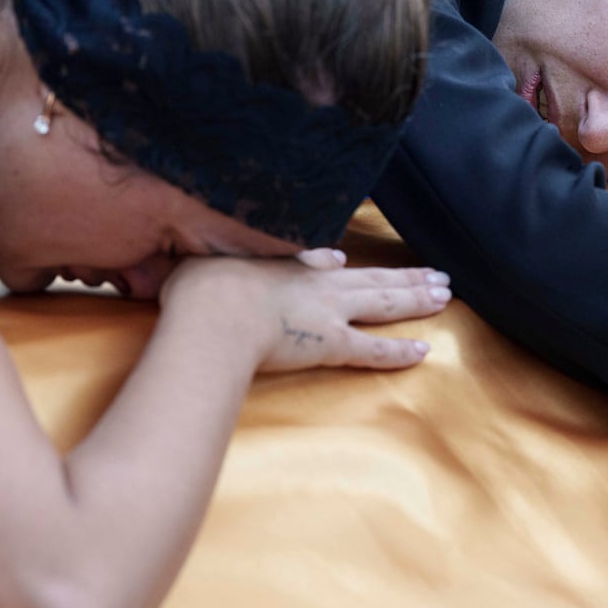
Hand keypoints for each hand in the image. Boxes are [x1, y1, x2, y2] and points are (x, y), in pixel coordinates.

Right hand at [162, 250, 451, 371]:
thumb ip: (193, 256)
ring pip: (384, 303)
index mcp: (284, 262)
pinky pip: (374, 349)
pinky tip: (426, 350)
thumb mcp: (192, 259)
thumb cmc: (196, 287)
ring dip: (417, 299)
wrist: (213, 313)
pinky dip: (400, 351)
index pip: (322, 261)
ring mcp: (329, 311)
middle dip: (406, 275)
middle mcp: (316, 282)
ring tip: (446, 295)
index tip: (350, 261)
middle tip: (438, 274)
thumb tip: (161, 260)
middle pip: (371, 277)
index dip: (340, 263)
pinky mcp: (332, 343)